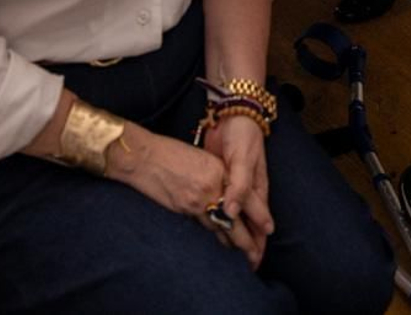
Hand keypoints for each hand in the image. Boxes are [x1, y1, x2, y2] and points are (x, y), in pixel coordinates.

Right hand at [111, 129, 247, 250]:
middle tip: (257, 255)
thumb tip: (227, 192)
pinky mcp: (184, 208)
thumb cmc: (168, 152)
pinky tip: (220, 246)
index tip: (267, 229)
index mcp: (220, 170)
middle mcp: (213, 185)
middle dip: (248, 240)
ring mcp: (198, 199)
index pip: (246, 197)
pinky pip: (204, 227)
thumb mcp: (201, 158)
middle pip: (238, 218)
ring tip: (244, 257)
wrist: (143, 156)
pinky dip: (214, 237)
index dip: (259, 215)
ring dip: (233, 244)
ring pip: (222, 227)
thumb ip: (217, 175)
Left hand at [204, 115, 273, 268]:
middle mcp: (245, 190)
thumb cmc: (242, 135)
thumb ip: (238, 187)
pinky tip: (211, 227)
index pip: (259, 222)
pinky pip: (218, 203)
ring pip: (233, 216)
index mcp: (256, 188)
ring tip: (229, 254)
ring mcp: (231, 185)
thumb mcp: (243, 160)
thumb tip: (231, 213)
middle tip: (245, 266)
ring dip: (232, 234)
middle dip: (248, 245)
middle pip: (247, 223)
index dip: (257, 242)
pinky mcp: (217, 179)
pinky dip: (217, 216)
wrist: (231, 112)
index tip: (254, 262)